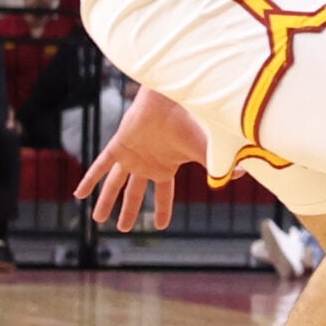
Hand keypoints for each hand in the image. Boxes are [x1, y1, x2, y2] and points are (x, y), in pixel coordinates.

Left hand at [75, 87, 208, 231]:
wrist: (172, 97)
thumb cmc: (192, 119)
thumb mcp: (205, 149)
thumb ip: (219, 165)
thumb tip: (247, 175)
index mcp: (166, 166)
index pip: (164, 194)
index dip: (163, 210)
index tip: (161, 226)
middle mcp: (147, 163)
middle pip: (136, 193)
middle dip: (129, 211)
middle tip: (123, 228)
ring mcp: (131, 155)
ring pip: (116, 183)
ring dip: (106, 200)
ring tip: (97, 219)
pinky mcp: (118, 145)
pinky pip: (101, 165)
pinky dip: (90, 179)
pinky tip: (79, 194)